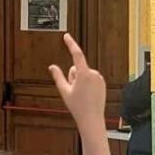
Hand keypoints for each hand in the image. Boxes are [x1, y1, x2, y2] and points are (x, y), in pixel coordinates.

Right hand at [48, 34, 108, 154]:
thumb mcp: (64, 91)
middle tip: (74, 92)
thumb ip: (58, 77)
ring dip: (80, 82)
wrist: (91, 118)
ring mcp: (99, 78)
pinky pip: (91, 79)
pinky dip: (88, 85)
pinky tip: (88, 96)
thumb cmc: (78, 107)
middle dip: (73, 77)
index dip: (71, 44)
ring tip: (82, 96)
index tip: (67, 36)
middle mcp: (93, 73)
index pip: (76, 54)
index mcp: (83, 74)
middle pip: (77, 69)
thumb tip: (52, 67)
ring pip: (84, 74)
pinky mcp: (102, 82)